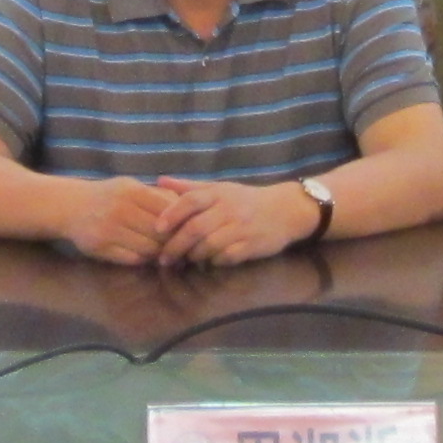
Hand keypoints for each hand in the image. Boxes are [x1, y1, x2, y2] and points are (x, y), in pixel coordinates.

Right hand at [62, 176, 196, 266]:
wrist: (70, 206)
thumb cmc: (108, 196)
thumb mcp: (131, 187)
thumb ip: (157, 196)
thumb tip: (187, 211)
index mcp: (131, 190)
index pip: (167, 210)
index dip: (179, 222)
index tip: (184, 229)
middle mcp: (120, 209)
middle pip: (159, 233)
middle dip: (171, 241)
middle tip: (179, 247)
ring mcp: (108, 229)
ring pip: (148, 248)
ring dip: (158, 253)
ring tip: (162, 252)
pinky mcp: (100, 247)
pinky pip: (132, 258)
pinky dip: (142, 259)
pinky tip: (144, 255)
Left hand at [154, 178, 326, 267]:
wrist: (285, 210)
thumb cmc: (245, 199)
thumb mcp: (219, 188)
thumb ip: (189, 187)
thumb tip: (159, 180)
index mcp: (218, 193)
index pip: (190, 201)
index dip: (172, 215)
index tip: (157, 229)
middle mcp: (228, 209)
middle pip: (196, 228)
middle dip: (176, 245)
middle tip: (163, 258)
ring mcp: (241, 228)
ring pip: (209, 245)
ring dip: (193, 255)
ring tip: (184, 261)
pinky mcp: (252, 245)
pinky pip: (227, 257)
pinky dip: (214, 262)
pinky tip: (209, 262)